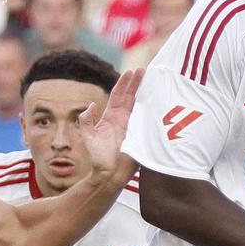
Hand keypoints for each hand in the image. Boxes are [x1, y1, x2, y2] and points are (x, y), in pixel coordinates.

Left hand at [86, 67, 142, 182]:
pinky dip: (152, 109)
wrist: (109, 175)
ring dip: (146, 93)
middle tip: (144, 70)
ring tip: (153, 79)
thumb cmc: (98, 159)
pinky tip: (158, 100)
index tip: (130, 71)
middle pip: (131, 97)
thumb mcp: (88, 137)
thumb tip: (90, 105)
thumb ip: (86, 121)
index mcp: (111, 117)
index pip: (119, 96)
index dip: (124, 83)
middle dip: (137, 83)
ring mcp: (134, 127)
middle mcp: (123, 120)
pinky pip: (148, 120)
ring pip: (141, 105)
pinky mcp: (142, 135)